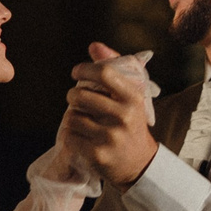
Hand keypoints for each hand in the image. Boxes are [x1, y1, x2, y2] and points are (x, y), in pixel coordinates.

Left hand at [64, 42, 158, 185]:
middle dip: (72, 96)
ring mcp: (110, 136)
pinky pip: (70, 137)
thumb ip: (114, 69)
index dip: (85, 69)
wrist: (140, 165)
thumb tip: (94, 46)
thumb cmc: (131, 125)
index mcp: (133, 98)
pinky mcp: (97, 154)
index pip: (104, 74)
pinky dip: (71, 136)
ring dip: (72, 118)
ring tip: (82, 121)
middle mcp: (123, 116)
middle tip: (75, 100)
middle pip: (80, 96)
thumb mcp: (130, 97)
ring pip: (72, 117)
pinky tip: (81, 137)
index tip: (76, 72)